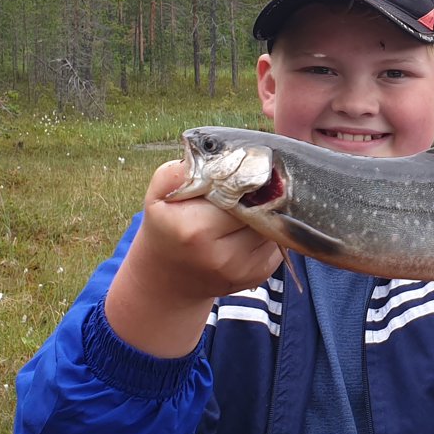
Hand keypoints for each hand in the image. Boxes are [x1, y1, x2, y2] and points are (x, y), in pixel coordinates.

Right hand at [104, 159, 282, 356]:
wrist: (168, 278)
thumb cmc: (165, 228)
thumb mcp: (158, 197)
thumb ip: (177, 173)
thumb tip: (207, 156)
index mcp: (195, 229)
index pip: (237, 191)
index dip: (240, 178)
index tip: (235, 174)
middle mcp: (222, 254)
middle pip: (259, 207)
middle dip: (256, 193)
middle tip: (244, 187)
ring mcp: (242, 269)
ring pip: (272, 222)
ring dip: (264, 210)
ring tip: (243, 207)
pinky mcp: (259, 274)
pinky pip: (275, 239)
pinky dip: (266, 229)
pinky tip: (246, 228)